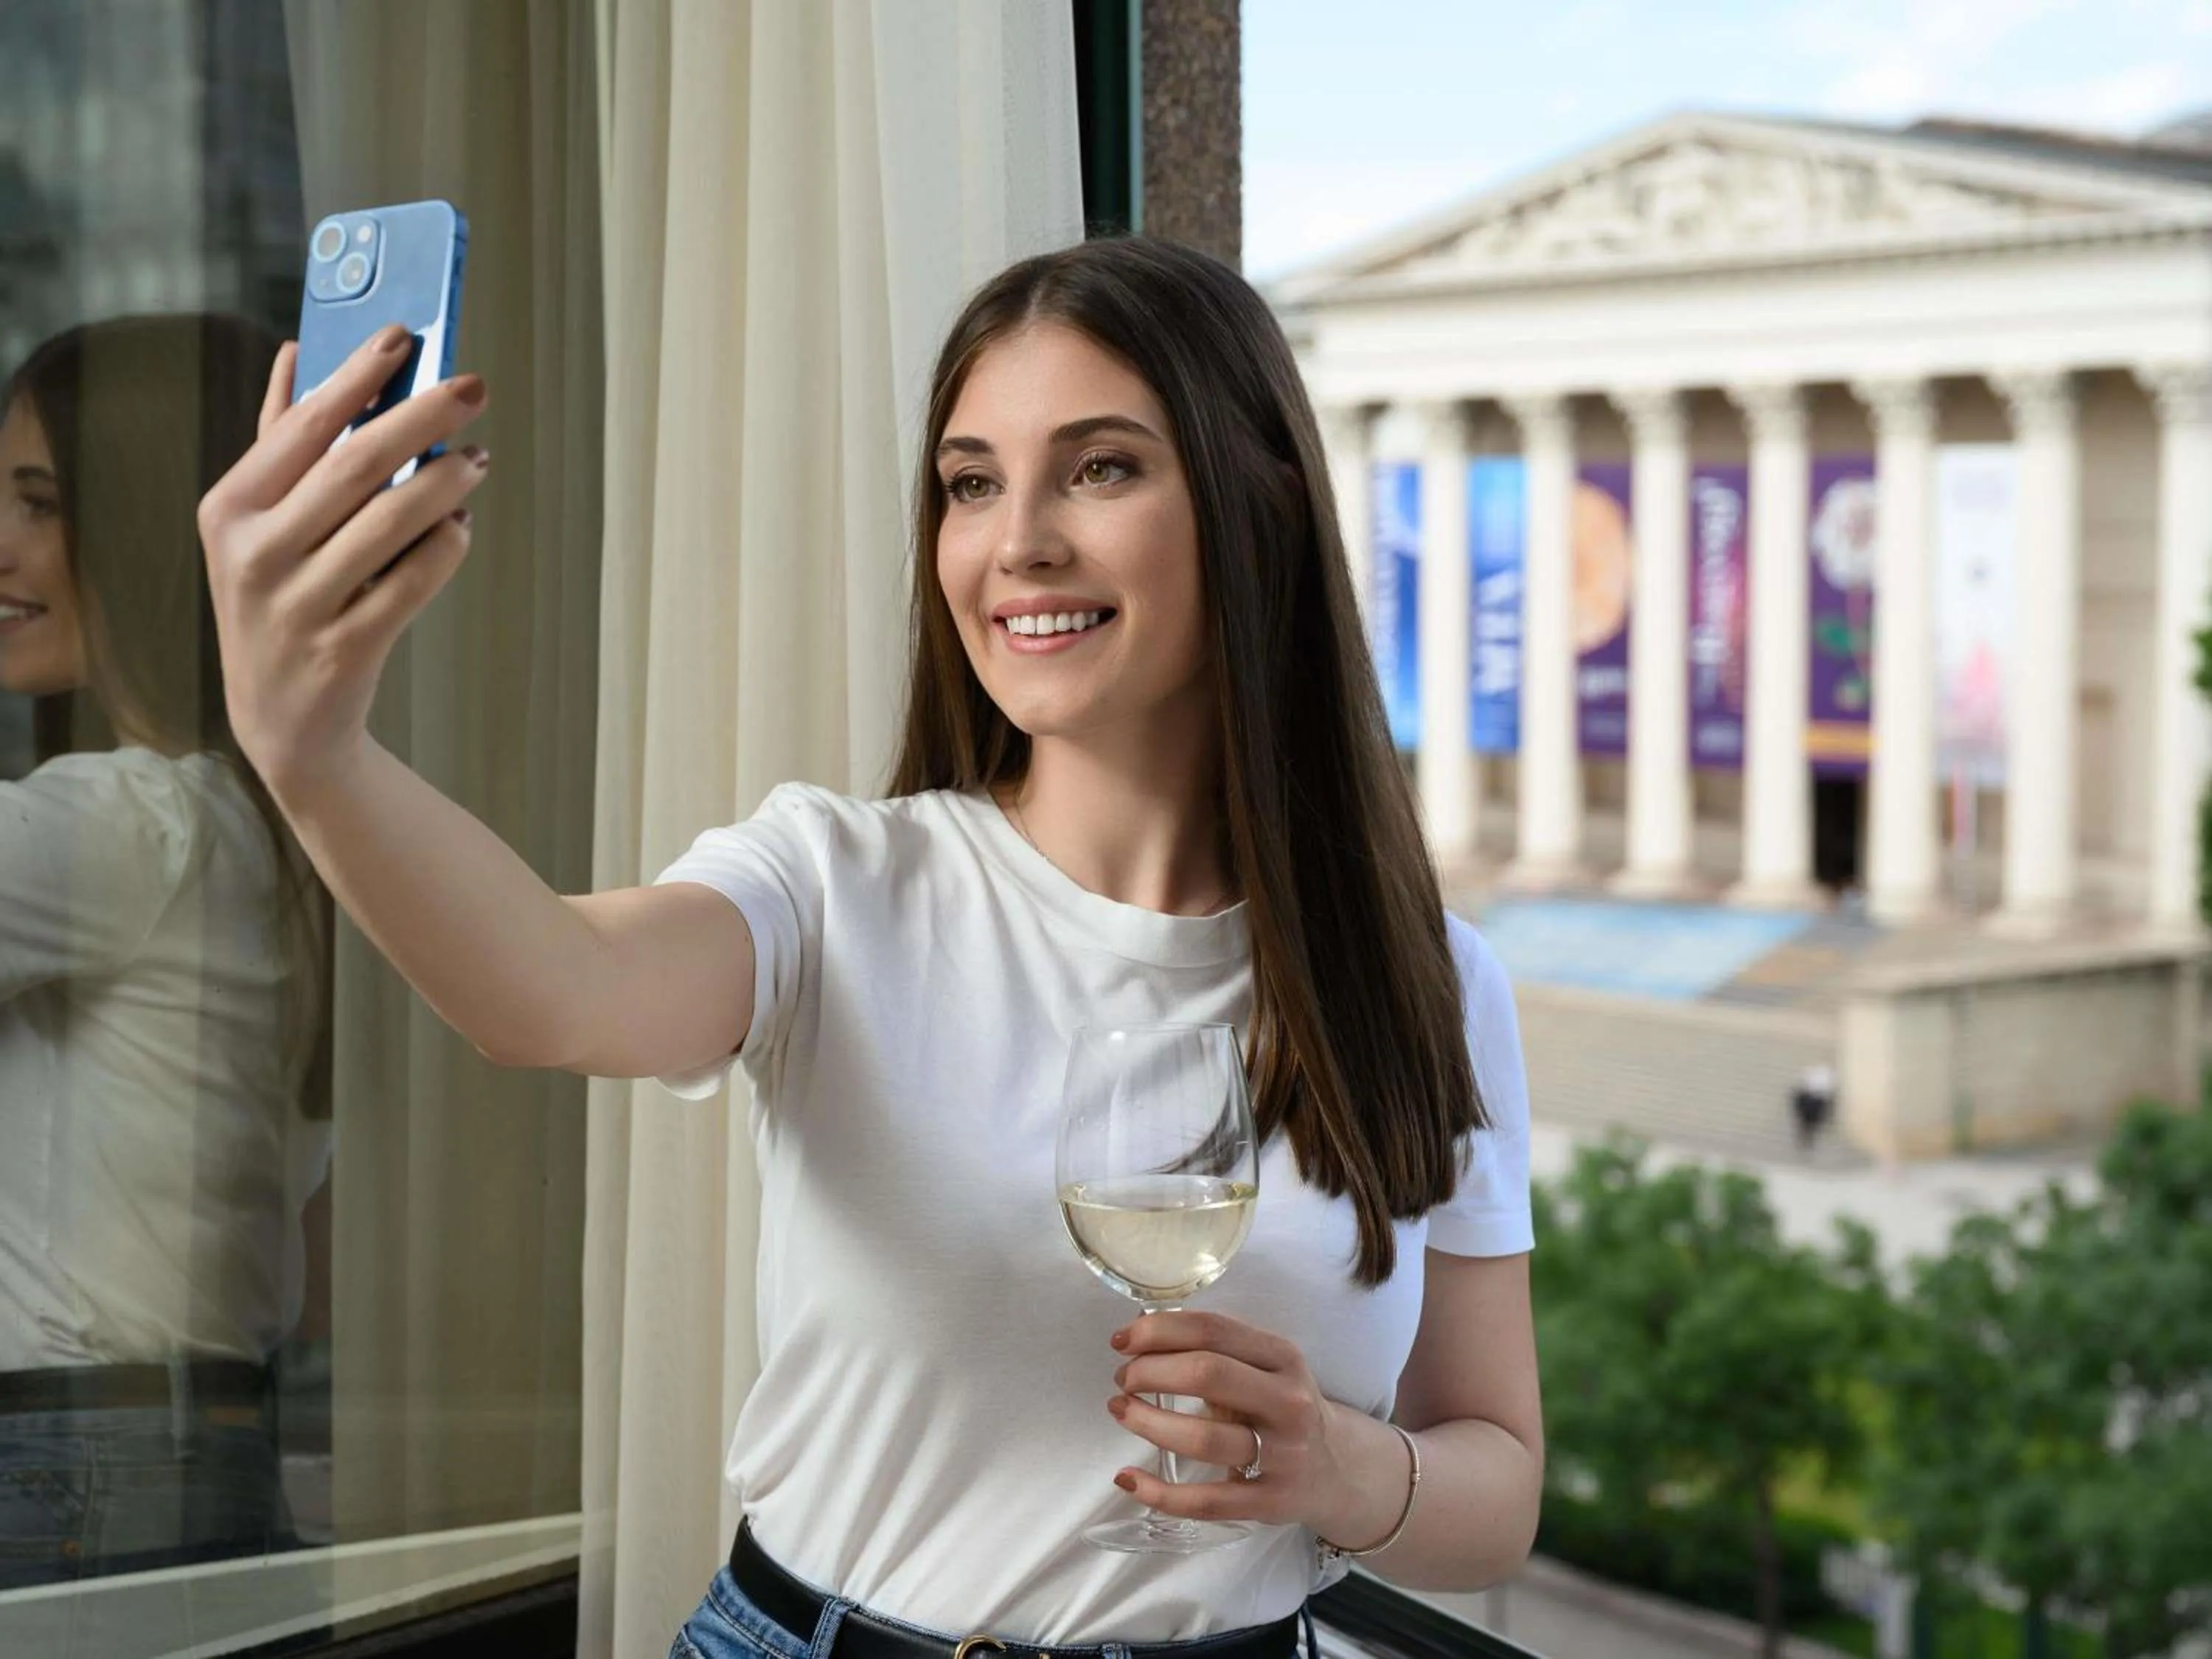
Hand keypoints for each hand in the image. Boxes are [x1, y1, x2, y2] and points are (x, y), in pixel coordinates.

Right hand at [198, 325, 490, 802]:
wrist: (281, 718)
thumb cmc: (280, 594)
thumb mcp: (257, 522)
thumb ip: (277, 440)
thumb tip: (294, 353)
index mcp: (229, 508)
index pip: (300, 427)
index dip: (354, 377)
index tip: (402, 336)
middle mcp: (255, 554)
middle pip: (353, 466)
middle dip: (420, 417)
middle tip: (473, 386)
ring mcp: (299, 604)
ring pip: (390, 523)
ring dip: (444, 481)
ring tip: (478, 456)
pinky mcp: (345, 648)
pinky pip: (412, 583)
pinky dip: (445, 545)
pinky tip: (462, 521)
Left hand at [1107, 1309, 1355, 1531]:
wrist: (1336, 1468)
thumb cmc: (1279, 1408)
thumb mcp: (1264, 1369)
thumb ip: (1215, 1352)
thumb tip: (1138, 1339)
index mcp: (1282, 1357)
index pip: (1212, 1330)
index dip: (1159, 1331)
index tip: (1123, 1340)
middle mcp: (1287, 1401)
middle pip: (1207, 1374)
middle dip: (1150, 1372)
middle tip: (1123, 1379)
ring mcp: (1282, 1455)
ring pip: (1203, 1438)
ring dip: (1148, 1422)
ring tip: (1122, 1411)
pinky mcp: (1270, 1501)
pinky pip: (1207, 1500)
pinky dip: (1159, 1493)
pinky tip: (1128, 1479)